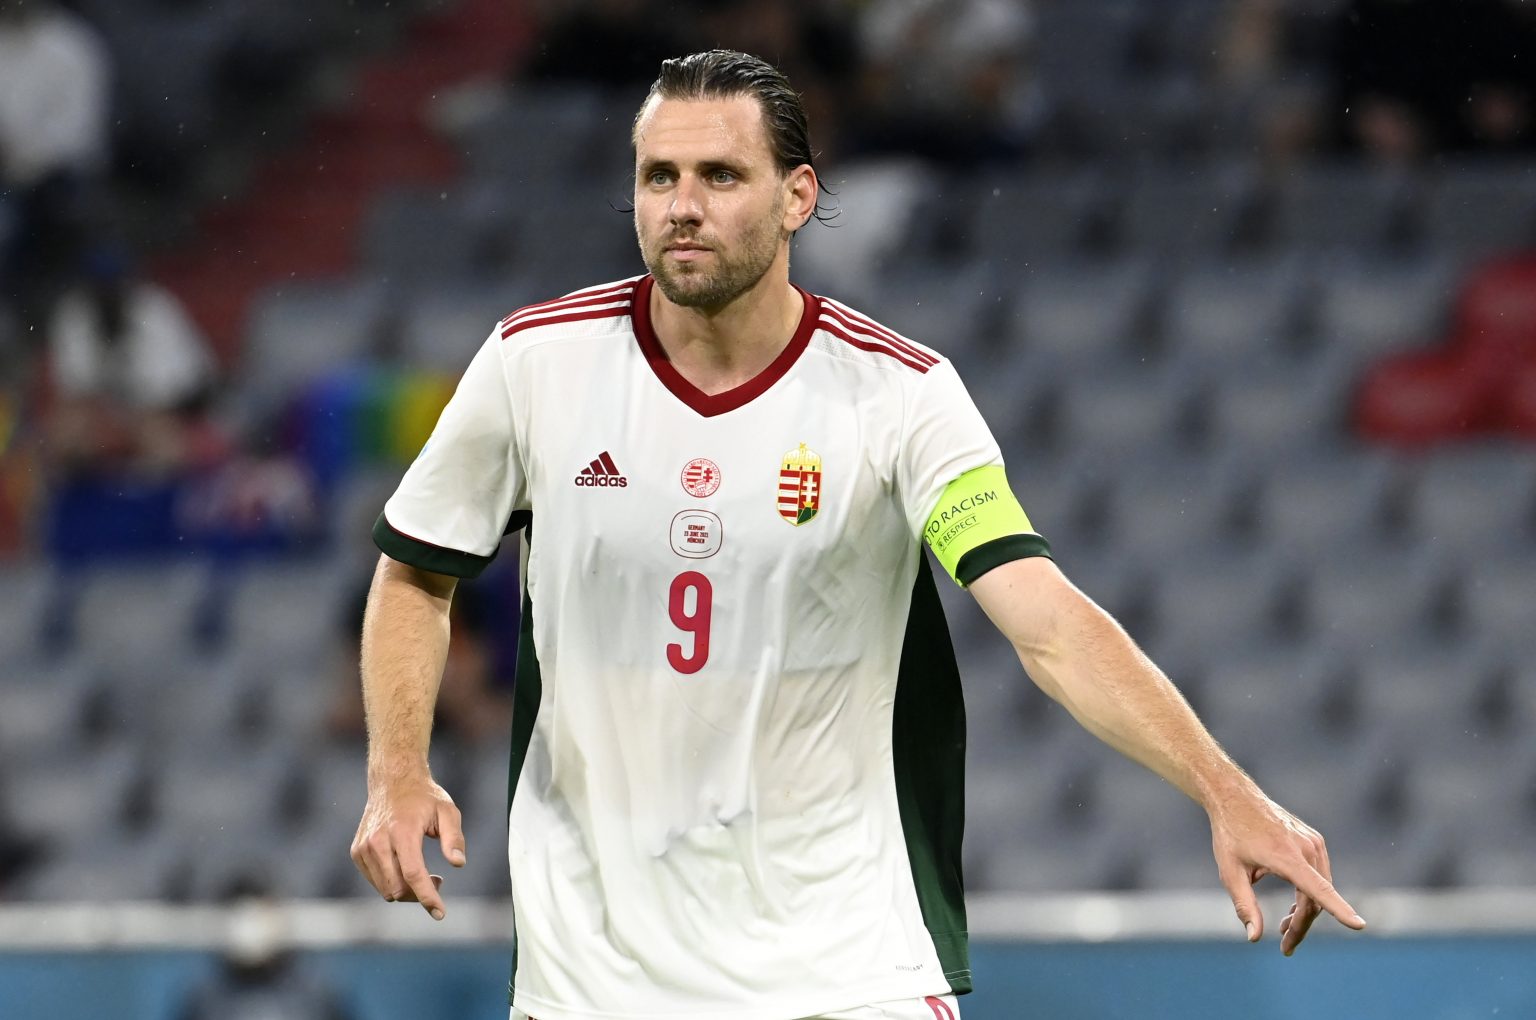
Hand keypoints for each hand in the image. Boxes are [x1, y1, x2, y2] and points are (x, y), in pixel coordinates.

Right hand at [351, 775, 465, 919]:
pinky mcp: (357, 852)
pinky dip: (392, 882)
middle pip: (398, 889)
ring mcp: (364, 848)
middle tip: (438, 881)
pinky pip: (376, 881)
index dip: (427, 897)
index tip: (440, 913)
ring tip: (425, 874)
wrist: (393, 781)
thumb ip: (454, 838)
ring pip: (386, 890)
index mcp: (401, 832)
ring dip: (407, 890)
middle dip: (420, 894)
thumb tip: (458, 863)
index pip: (413, 875)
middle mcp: (378, 842)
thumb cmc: (424, 797)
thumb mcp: (448, 811)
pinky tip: (405, 867)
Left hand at [1208, 792, 1365, 954]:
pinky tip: (1292, 907)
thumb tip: (1254, 938)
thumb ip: (1244, 905)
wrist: (1235, 796)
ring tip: (1284, 928)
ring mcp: (1313, 843)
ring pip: (1319, 889)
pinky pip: (1318, 876)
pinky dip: (1308, 895)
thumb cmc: (1229, 835)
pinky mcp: (1314, 841)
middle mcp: (1306, 848)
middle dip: (1302, 926)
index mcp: (1286, 856)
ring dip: (1305, 913)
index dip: (1338, 909)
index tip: (1358, 925)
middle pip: (1315, 899)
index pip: (1318, 888)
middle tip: (1286, 948)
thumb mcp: (1229, 872)